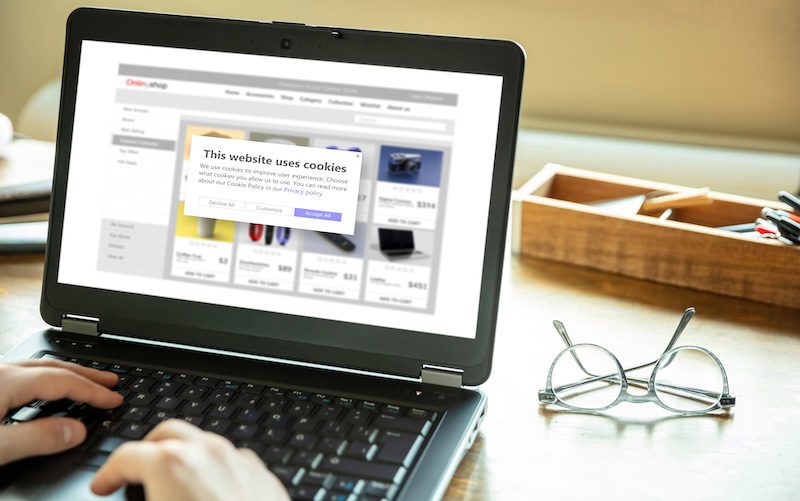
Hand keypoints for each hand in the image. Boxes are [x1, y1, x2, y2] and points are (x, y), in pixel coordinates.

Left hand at [0, 359, 121, 465]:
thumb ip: (37, 439)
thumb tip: (77, 432)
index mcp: (7, 381)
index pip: (62, 381)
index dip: (92, 391)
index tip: (114, 399)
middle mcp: (1, 373)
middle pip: (53, 368)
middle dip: (87, 376)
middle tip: (111, 382)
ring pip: (38, 369)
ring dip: (67, 375)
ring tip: (85, 381)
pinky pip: (25, 376)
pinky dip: (46, 380)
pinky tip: (45, 390)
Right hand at [91, 419, 288, 500]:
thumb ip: (141, 499)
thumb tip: (138, 497)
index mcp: (172, 465)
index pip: (126, 456)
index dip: (107, 473)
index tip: (103, 485)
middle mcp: (207, 453)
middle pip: (167, 434)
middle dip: (146, 451)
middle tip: (134, 473)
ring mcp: (238, 460)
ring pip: (203, 442)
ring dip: (182, 455)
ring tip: (170, 483)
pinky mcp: (262, 475)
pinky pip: (232, 460)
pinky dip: (214, 468)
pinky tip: (209, 491)